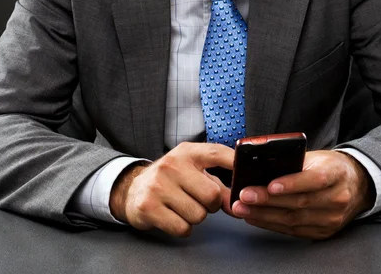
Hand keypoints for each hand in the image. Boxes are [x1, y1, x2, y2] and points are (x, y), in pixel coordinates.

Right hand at [110, 142, 233, 236]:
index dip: (235, 163)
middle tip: (200, 200)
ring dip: (196, 217)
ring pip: (198, 214)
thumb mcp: (192, 171)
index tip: (246, 174)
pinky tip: (174, 216)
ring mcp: (159, 185)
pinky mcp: (149, 206)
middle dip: (212, 204)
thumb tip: (239, 200)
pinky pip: (182, 228)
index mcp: (187, 152)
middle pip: (212, 194)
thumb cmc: (171, 179)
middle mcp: (172, 165)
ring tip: (183, 206)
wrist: (133, 189)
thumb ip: (218, 183)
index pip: (217, 153)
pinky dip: (183, 228)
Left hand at [230, 150, 375, 239]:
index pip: (314, 180)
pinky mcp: (324, 232)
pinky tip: (255, 217)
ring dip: (264, 215)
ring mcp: (331, 218)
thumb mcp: (317, 156)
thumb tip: (260, 164)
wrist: (357, 185)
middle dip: (268, 200)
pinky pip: (294, 231)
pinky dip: (272, 224)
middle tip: (244, 195)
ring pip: (294, 220)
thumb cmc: (330, 166)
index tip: (270, 184)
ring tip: (242, 208)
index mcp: (336, 174)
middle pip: (299, 202)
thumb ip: (294, 161)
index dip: (291, 183)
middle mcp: (337, 198)